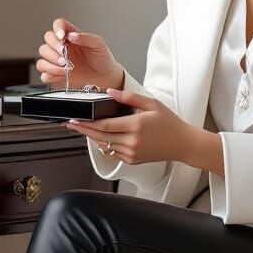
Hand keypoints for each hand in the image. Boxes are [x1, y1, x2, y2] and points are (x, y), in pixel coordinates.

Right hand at [36, 17, 122, 89]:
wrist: (105, 77)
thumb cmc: (102, 59)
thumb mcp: (98, 45)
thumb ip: (86, 38)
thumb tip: (72, 36)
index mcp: (71, 36)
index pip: (58, 24)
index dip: (57, 28)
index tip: (62, 37)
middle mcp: (62, 46)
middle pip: (47, 39)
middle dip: (54, 47)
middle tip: (65, 56)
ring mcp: (57, 60)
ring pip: (42, 55)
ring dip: (51, 62)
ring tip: (65, 68)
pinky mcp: (55, 74)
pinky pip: (44, 73)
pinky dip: (49, 74)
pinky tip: (61, 75)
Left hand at [63, 86, 193, 164]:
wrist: (183, 143)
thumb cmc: (169, 122)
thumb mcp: (152, 103)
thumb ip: (129, 97)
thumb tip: (110, 92)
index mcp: (136, 126)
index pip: (104, 125)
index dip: (87, 122)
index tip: (75, 118)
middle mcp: (132, 142)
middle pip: (100, 136)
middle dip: (83, 130)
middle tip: (70, 124)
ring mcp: (132, 153)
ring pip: (105, 145)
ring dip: (93, 137)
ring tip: (83, 128)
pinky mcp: (132, 160)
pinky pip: (113, 152)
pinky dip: (105, 144)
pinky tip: (101, 137)